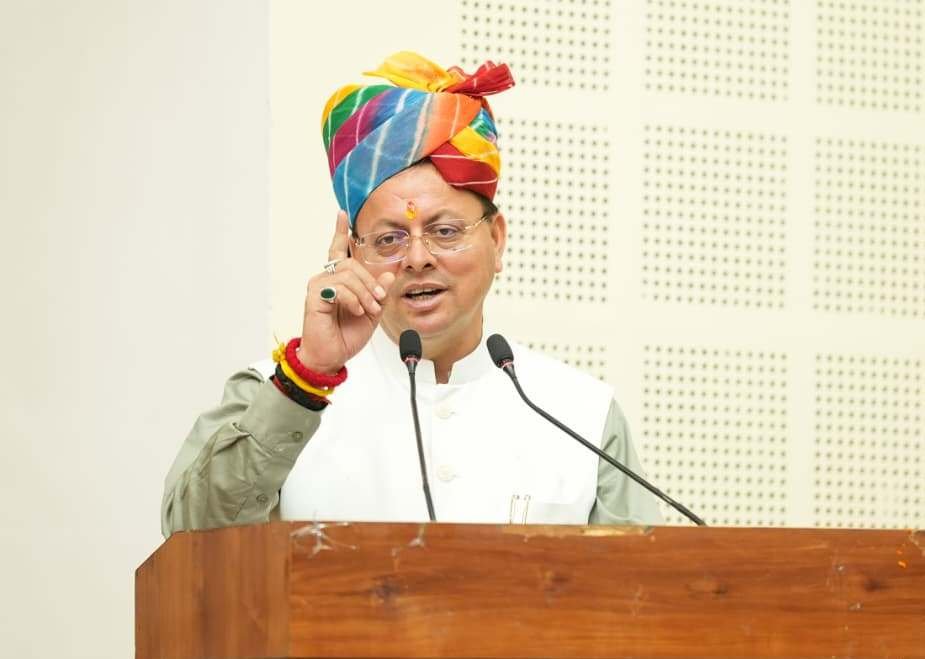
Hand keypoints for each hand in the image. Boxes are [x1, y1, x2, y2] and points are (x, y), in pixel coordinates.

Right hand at [296, 210, 394, 373]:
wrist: (331, 356)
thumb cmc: (345, 336)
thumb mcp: (372, 313)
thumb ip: (379, 294)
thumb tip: (389, 275)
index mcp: (339, 282)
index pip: (338, 251)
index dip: (339, 232)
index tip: (342, 214)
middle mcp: (326, 280)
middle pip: (351, 264)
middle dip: (370, 282)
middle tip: (378, 301)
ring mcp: (318, 286)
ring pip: (348, 275)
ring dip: (364, 293)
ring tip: (367, 310)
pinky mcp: (314, 296)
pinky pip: (339, 287)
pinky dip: (353, 299)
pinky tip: (356, 311)